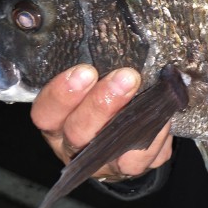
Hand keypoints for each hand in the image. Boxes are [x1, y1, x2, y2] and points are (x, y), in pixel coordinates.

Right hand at [30, 65, 172, 180]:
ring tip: (147, 96)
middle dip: (101, 104)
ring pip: (107, 150)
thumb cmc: (103, 99)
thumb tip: (115, 38)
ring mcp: (101, 162)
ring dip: (129, 121)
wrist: (124, 138)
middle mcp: (73, 146)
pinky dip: (154, 138)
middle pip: (78, 132)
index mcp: (57, 121)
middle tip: (125, 77)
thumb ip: (96, 67)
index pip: (45, 113)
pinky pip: (139, 159)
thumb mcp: (90, 83)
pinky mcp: (129, 169)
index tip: (85, 71)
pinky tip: (162, 118)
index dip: (61, 95)